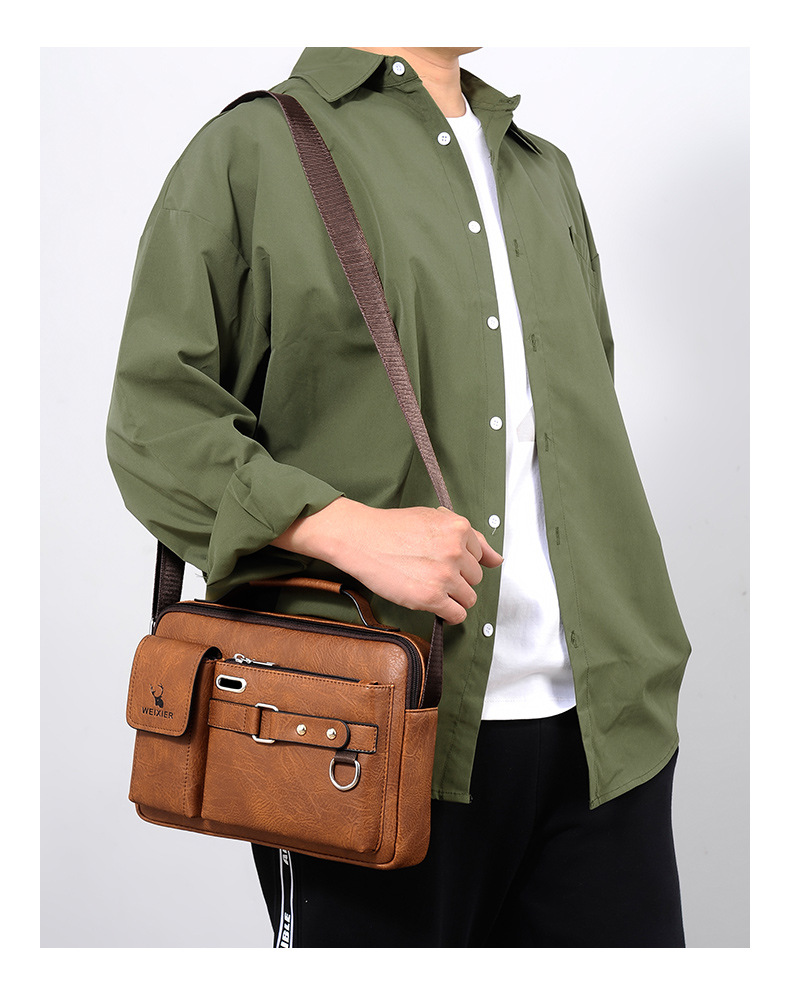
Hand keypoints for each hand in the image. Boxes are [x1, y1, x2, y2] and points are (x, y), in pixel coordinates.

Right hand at [270, 498, 502, 623]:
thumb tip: (498, 559)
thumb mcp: (434, 519)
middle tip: (432, 574)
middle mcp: (456, 551)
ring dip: (453, 598)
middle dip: (458, 579)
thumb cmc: (393, 528)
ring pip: (469, 598)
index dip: (461, 561)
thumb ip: (470, 538)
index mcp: (459, 528)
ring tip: (431, 589)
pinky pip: (457, 614)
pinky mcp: (432, 597)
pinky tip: (436, 607)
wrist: (361, 538)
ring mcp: (445, 575)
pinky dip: (450, 615)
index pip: (480, 555)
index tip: (445, 562)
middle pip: (475, 578)